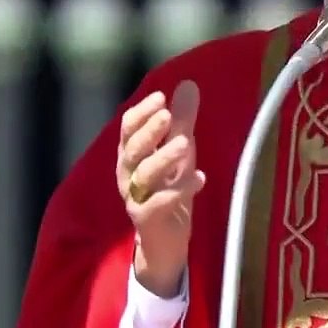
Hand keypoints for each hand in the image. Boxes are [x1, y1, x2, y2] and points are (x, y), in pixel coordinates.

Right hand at [117, 80, 204, 297]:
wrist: (164, 243)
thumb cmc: (169, 192)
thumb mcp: (179, 153)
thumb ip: (182, 122)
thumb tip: (188, 84)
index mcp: (132, 156)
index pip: (128, 129)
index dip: (142, 113)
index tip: (160, 97)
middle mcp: (128, 175)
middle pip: (131, 150)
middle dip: (149, 132)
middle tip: (167, 115)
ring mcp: (135, 199)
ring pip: (143, 176)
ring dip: (163, 158)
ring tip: (185, 145)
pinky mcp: (146, 220)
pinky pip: (157, 204)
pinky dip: (178, 191)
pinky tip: (199, 179)